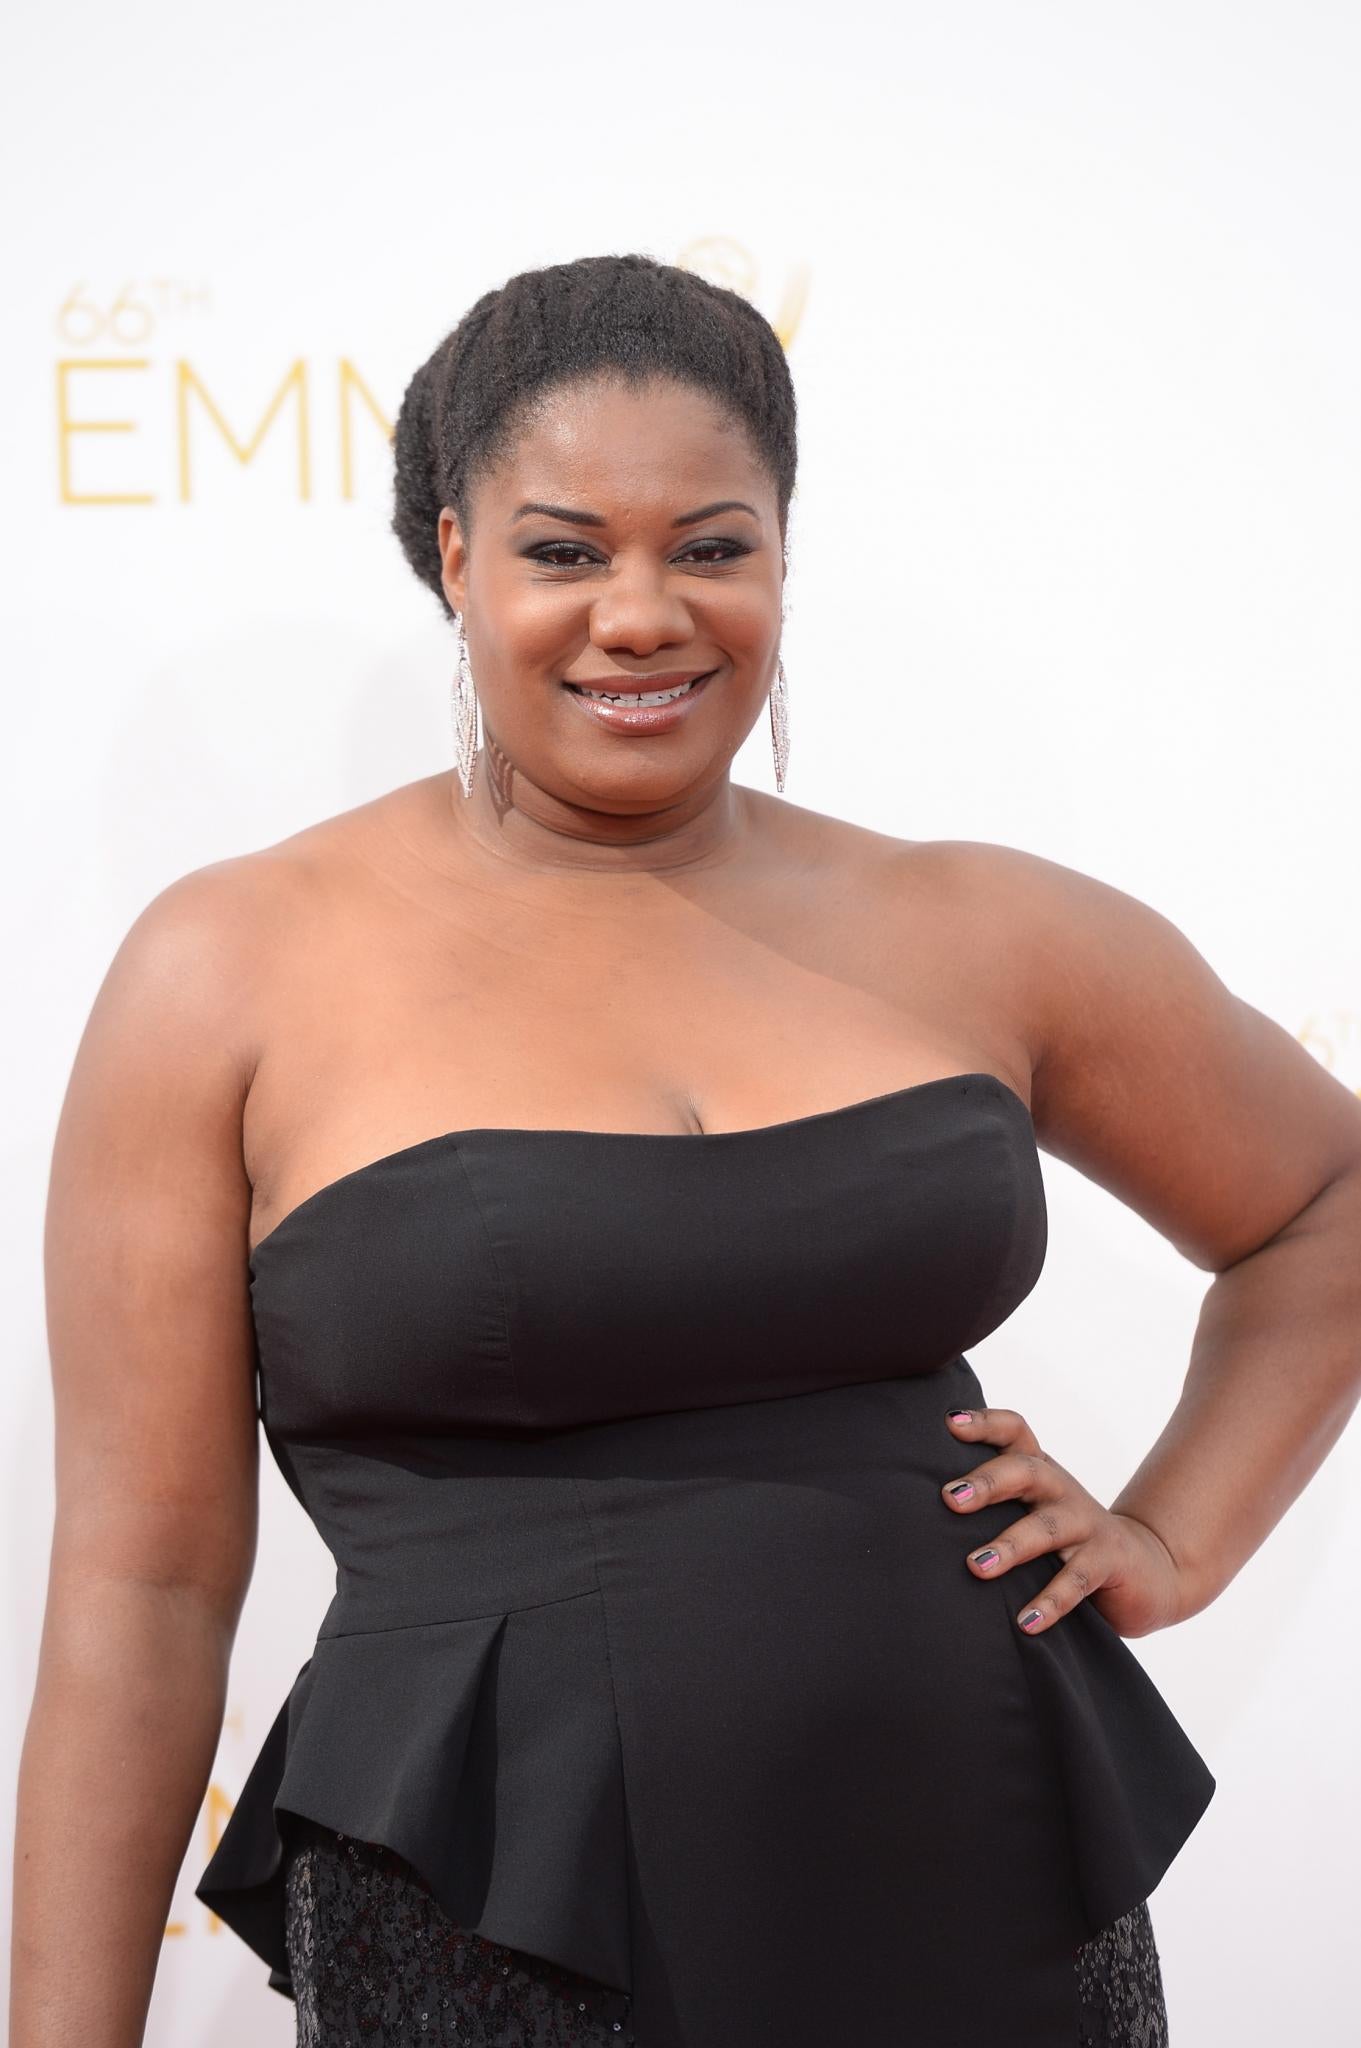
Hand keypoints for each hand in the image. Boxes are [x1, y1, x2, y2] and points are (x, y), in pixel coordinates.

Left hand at [940, 1404, 1184, 1637]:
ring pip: (1046, 1529)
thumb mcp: (1030, 1511)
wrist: (1144, 1570)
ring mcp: (1086, 1523)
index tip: (949, 1423)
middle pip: (1026, 1472)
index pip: (1014, 1432)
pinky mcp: (1108, 1560)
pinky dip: (1050, 1601)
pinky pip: (1076, 1580)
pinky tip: (1025, 1622)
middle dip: (988, 1483)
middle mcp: (1060, 1489)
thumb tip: (912, 1512)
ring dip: (1010, 1546)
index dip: (985, 1423)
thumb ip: (990, 1502)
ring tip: (977, 1567)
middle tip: (951, 1499)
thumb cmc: (1065, 1539)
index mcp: (1038, 1470)